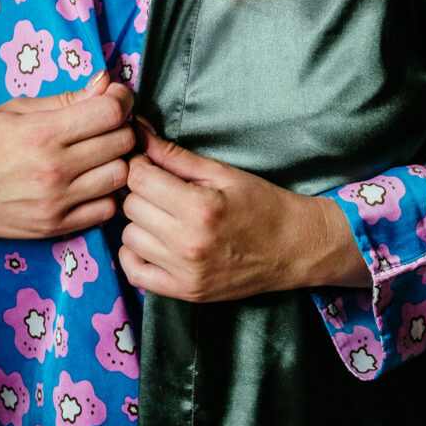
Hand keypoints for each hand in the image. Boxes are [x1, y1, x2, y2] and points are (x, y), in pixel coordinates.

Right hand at [0, 70, 135, 256]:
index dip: (120, 99)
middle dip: (121, 127)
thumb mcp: (15, 109)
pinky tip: (90, 180)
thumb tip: (106, 84)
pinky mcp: (56, 227)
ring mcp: (57, 203)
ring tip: (100, 152)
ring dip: (117, 160)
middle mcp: (54, 170)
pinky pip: (107, 210)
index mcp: (42, 133)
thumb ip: (66, 99)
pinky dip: (106, 193)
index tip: (113, 97)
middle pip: (122, 143)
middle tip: (106, 124)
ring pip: (120, 176)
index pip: (111, 112)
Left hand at [120, 122, 370, 301]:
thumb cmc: (263, 204)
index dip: (140, 165)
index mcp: (200, 207)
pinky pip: (135, 273)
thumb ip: (176, 156)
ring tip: (163, 216)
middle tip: (161, 189)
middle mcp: (188, 243)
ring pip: (129, 237)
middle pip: (131, 206)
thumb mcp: (223, 173)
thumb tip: (138, 134)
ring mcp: (186, 272)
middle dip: (142, 192)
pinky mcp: (186, 292)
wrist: (295, 248)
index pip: (139, 178)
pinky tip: (154, 242)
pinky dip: (136, 255)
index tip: (150, 164)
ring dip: (140, 222)